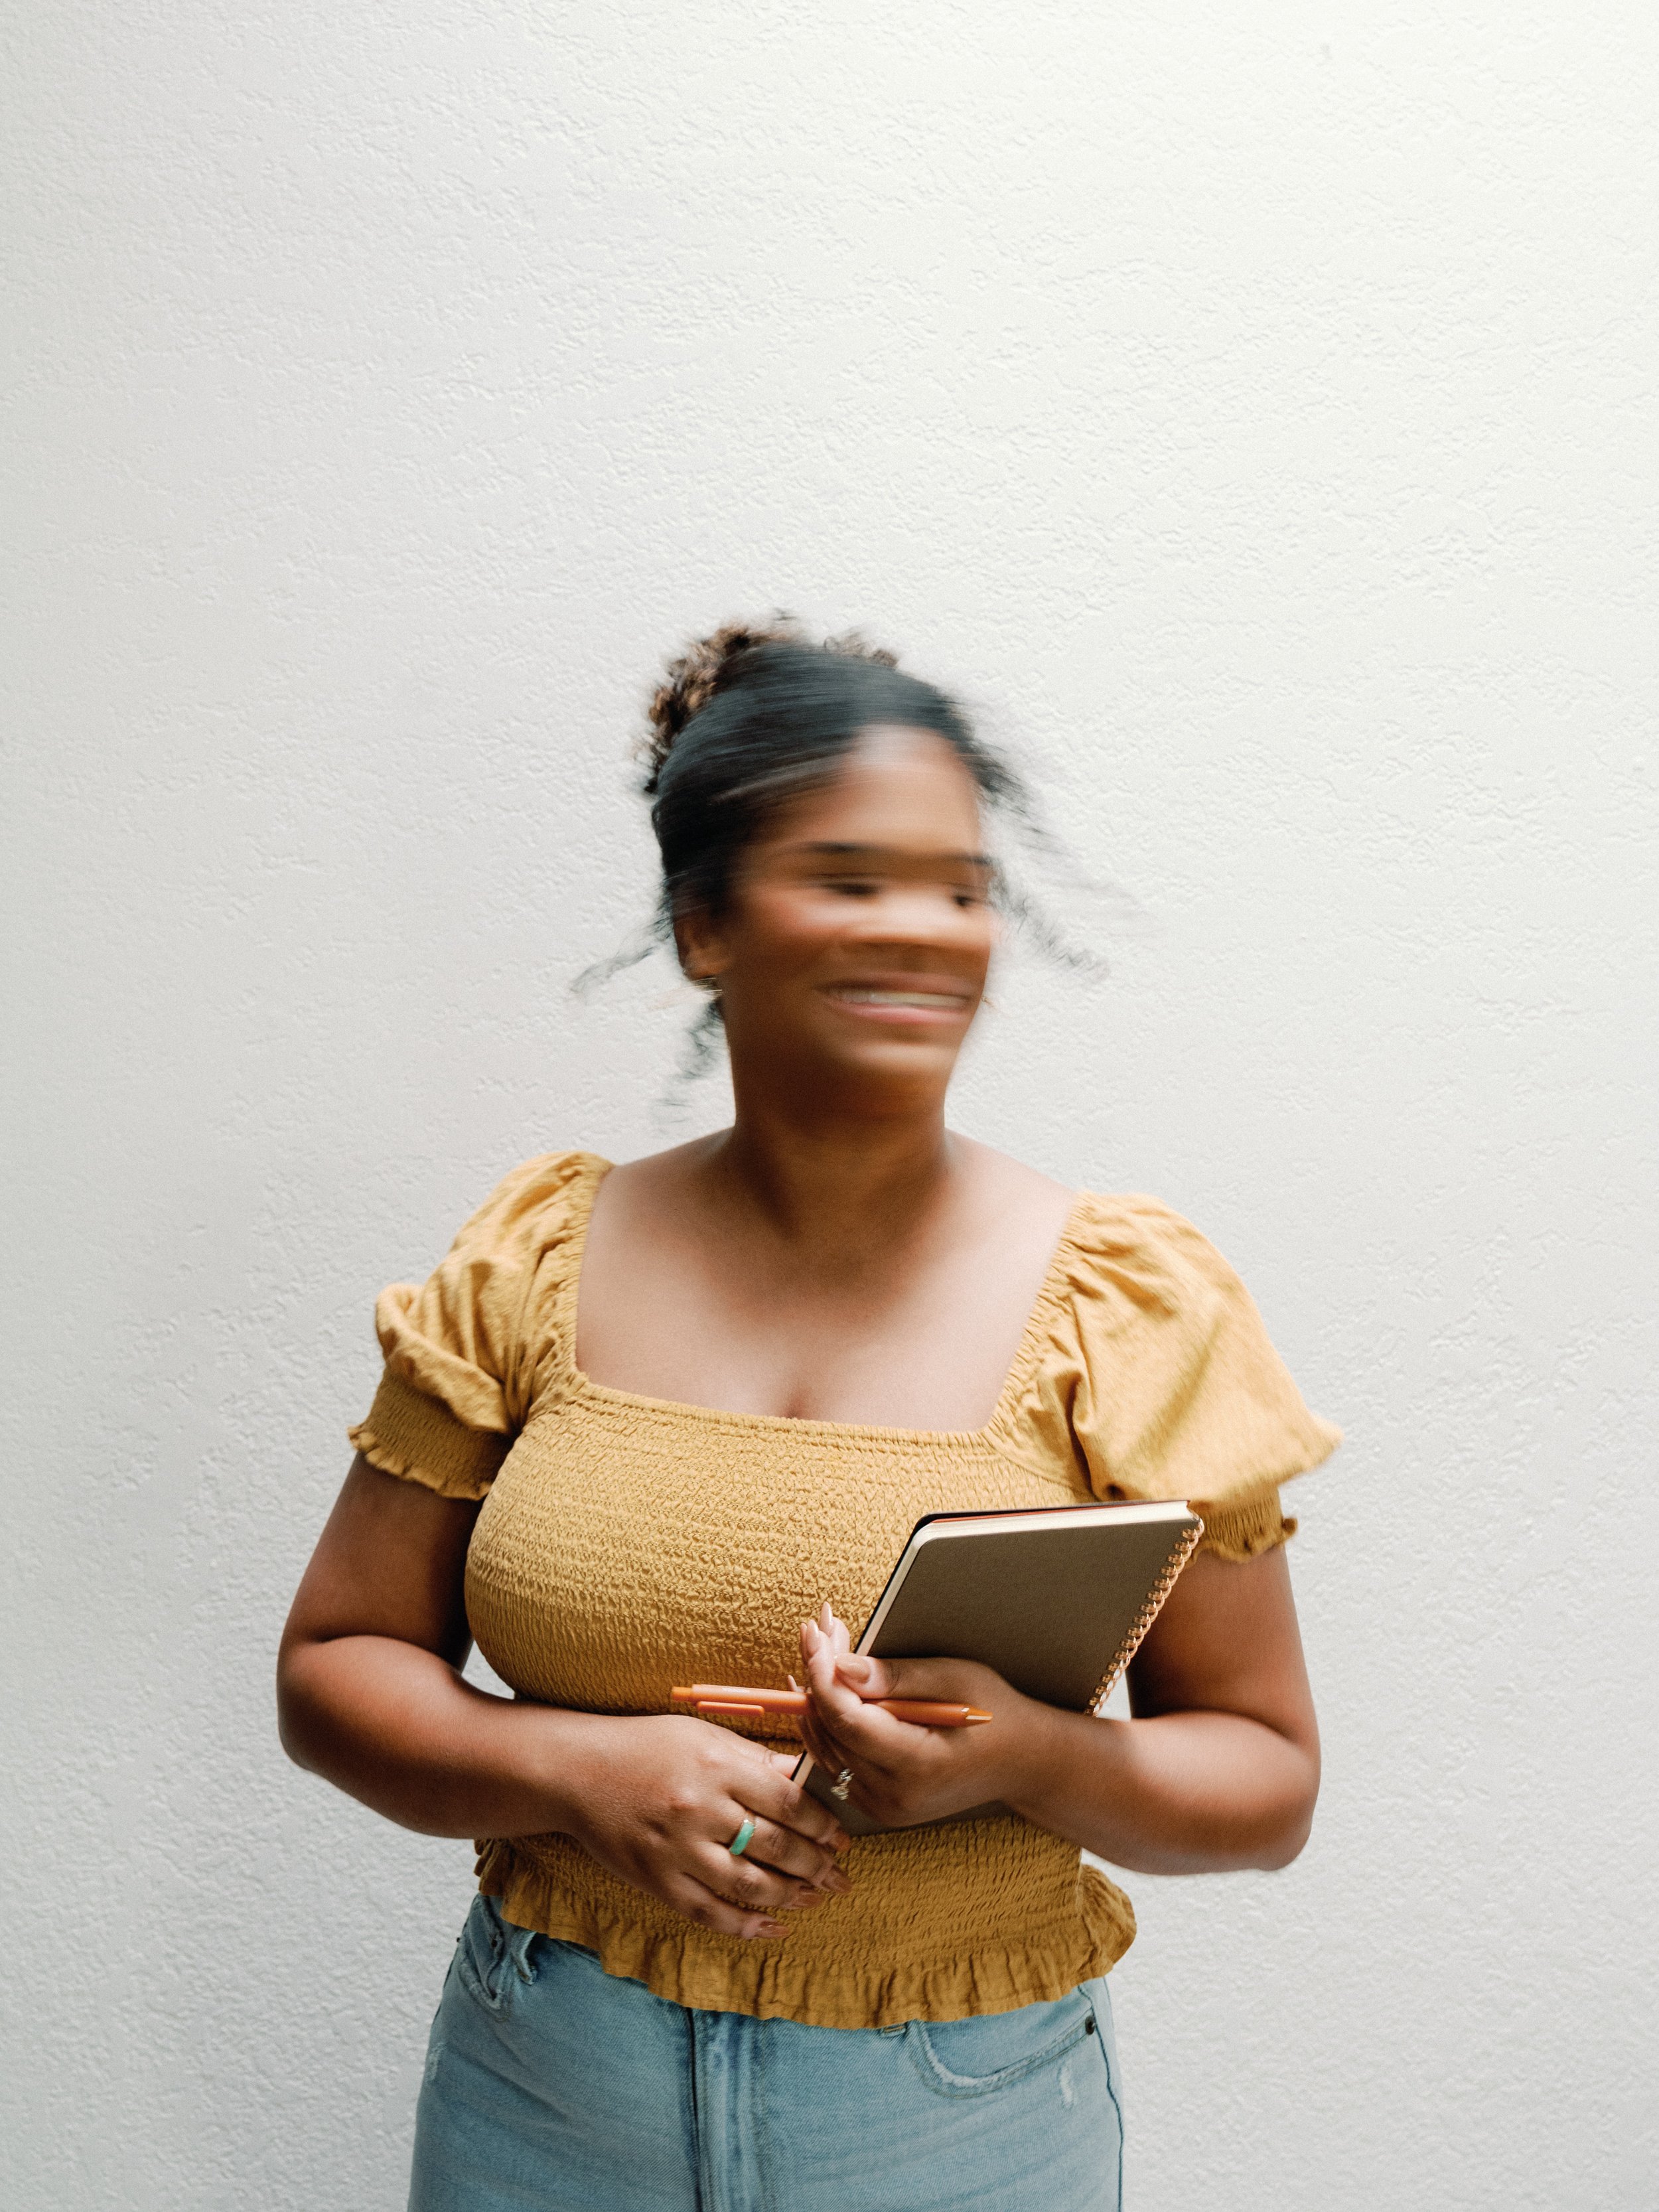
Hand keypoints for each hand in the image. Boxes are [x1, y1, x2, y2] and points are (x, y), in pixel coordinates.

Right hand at [561, 1713, 852, 1939]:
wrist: (578, 1772)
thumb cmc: (646, 1746)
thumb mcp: (703, 1736)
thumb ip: (754, 1760)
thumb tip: (805, 1777)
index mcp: (717, 1766)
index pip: (787, 1800)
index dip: (822, 1823)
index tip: (841, 1836)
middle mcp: (700, 1809)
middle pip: (775, 1846)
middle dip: (816, 1864)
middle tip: (838, 1874)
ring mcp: (678, 1850)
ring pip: (750, 1885)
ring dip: (791, 1896)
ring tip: (815, 1898)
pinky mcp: (658, 1882)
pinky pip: (710, 1913)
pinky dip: (746, 1926)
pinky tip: (773, 1928)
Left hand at [797, 1604, 1051, 1828]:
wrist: (1021, 1763)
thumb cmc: (995, 1712)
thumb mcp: (957, 1679)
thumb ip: (898, 1677)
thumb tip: (841, 1667)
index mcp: (919, 1766)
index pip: (849, 1720)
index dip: (824, 1674)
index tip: (816, 1632)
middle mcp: (895, 1796)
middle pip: (832, 1730)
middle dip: (818, 1674)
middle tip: (817, 1628)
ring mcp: (884, 1806)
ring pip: (826, 1745)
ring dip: (817, 1694)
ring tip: (819, 1646)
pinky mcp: (877, 1803)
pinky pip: (836, 1759)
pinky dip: (826, 1721)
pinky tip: (820, 1686)